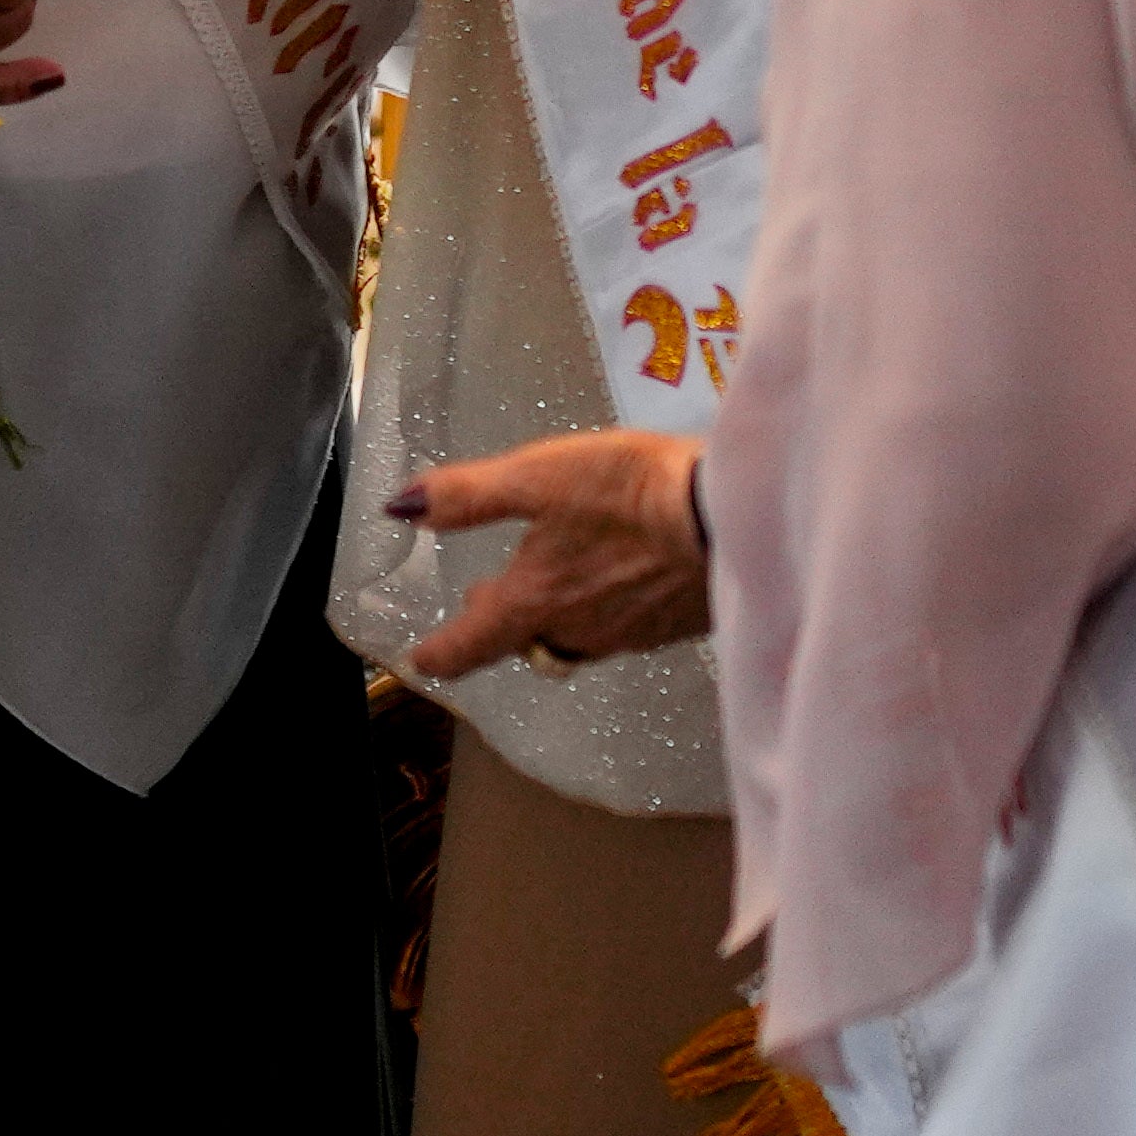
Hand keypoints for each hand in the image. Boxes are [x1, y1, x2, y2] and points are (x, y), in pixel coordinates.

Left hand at [389, 427, 712, 680]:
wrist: (734, 517)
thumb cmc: (630, 493)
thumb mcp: (538, 477)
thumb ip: (468, 496)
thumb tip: (401, 509)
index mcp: (533, 602)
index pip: (470, 645)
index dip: (439, 653)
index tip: (422, 659)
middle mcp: (577, 631)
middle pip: (523, 642)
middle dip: (500, 623)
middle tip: (488, 599)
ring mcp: (630, 634)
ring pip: (574, 639)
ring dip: (554, 617)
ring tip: (555, 584)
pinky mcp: (676, 626)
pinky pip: (624, 630)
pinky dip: (608, 610)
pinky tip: (624, 578)